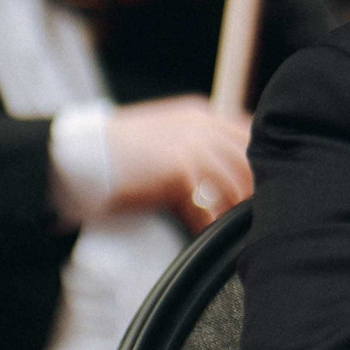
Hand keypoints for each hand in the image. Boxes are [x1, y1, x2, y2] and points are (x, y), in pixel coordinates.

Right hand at [107, 95, 252, 228]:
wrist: (85, 156)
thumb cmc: (120, 153)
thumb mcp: (166, 134)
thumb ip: (196, 143)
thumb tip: (223, 172)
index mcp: (200, 114)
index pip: (249, 134)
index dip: (260, 161)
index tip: (264, 185)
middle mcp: (201, 125)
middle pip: (249, 159)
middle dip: (254, 189)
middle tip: (255, 215)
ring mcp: (192, 146)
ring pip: (234, 184)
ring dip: (234, 210)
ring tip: (230, 230)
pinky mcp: (180, 171)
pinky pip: (207, 207)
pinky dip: (208, 226)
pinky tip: (204, 235)